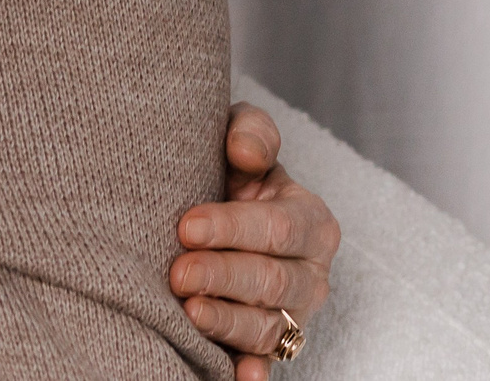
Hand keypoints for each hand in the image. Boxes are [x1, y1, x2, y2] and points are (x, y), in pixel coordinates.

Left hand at [172, 102, 338, 376]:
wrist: (208, 198)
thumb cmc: (225, 164)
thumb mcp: (240, 134)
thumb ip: (251, 132)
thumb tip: (246, 152)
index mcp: (311, 220)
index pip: (278, 229)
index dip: (232, 228)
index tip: (186, 227)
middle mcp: (311, 273)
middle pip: (272, 281)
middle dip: (223, 277)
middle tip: (178, 273)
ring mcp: (292, 314)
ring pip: (266, 327)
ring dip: (228, 323)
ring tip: (189, 313)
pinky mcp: (269, 343)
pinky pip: (265, 361)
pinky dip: (252, 371)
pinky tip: (236, 377)